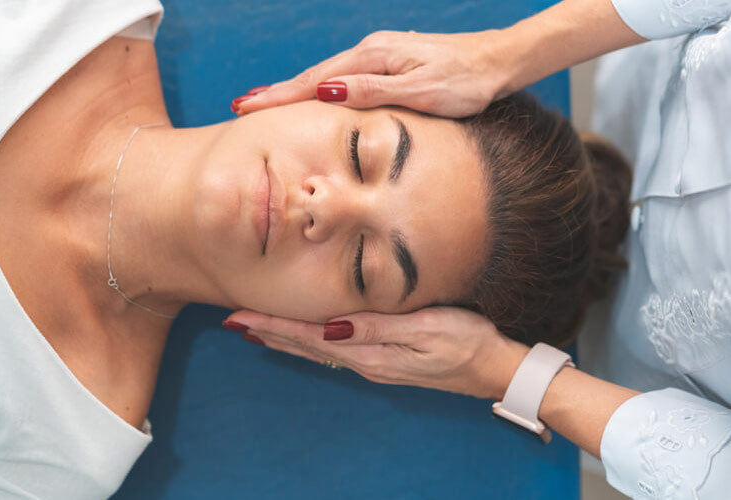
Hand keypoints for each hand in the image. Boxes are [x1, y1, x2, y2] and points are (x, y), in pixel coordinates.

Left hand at [224, 307, 529, 399]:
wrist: (498, 368)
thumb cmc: (468, 342)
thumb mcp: (426, 328)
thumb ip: (378, 327)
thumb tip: (331, 327)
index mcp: (371, 352)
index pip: (309, 336)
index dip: (272, 325)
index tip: (239, 316)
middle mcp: (367, 361)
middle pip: (305, 345)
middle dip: (268, 332)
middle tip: (232, 319)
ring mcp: (377, 362)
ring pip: (318, 348)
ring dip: (285, 338)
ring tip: (256, 329)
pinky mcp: (388, 358)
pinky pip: (336, 349)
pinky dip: (310, 340)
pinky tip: (305, 336)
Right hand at [233, 30, 517, 117]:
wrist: (500, 62)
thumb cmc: (467, 82)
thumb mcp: (421, 92)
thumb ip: (372, 92)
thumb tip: (326, 92)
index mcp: (374, 57)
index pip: (316, 81)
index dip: (280, 96)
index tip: (247, 107)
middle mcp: (372, 51)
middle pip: (315, 76)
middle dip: (278, 92)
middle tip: (241, 107)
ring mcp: (381, 55)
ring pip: (329, 77)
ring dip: (296, 91)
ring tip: (266, 104)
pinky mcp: (391, 63)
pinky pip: (345, 78)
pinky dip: (321, 89)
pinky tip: (314, 98)